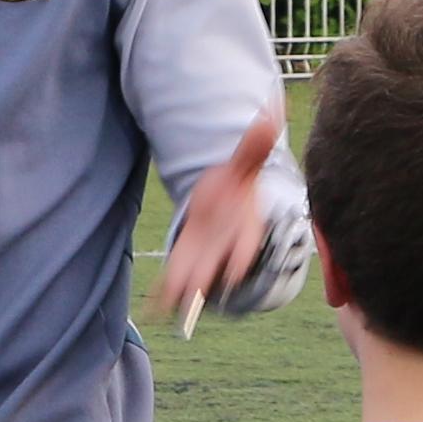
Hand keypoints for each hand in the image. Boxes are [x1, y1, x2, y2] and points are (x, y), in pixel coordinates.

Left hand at [157, 109, 286, 331]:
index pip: (246, 244)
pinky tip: (151, 311)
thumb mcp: (243, 166)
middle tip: (197, 295)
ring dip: (183, 295)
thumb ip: (254, 146)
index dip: (241, 257)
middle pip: (216, 267)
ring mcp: (204, 259)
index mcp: (244, 229)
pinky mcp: (185, 263)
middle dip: (206, 280)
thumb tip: (271, 109)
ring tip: (170, 311)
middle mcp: (224, 249)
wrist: (222, 205)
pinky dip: (163, 298)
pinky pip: (173, 282)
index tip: (237, 271)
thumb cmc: (235, 186)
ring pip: (194, 280)